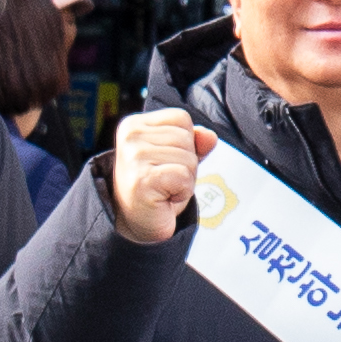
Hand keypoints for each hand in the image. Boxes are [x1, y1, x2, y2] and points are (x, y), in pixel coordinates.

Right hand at [105, 108, 208, 244]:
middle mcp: (130, 136)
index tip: (166, 162)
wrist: (138, 223)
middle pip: (187, 138)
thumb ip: (194, 142)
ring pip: (189, 158)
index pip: (182, 118)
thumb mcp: (177, 158)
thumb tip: (210, 136)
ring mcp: (134, 157)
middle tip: (166, 180)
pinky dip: (182, 191)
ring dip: (185, 180)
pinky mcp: (143, 179)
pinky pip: (184, 177)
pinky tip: (165, 198)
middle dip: (187, 163)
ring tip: (165, 189)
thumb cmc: (157, 188)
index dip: (186, 143)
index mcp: (135, 124)